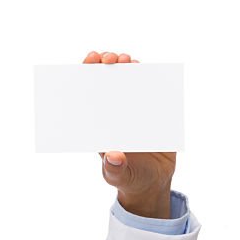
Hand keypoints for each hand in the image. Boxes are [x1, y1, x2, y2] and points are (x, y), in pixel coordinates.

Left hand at [84, 51, 175, 218]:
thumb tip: (113, 155)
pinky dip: (151, 78)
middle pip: (106, 81)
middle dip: (106, 65)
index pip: (88, 93)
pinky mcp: (153, 111)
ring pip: (128, 80)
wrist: (153, 181)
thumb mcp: (118, 175)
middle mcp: (114, 112)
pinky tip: (149, 71)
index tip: (89, 61)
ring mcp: (134, 110)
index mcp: (99, 124)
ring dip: (127, 67)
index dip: (86, 74)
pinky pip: (152, 89)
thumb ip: (115, 168)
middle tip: (110, 58)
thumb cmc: (128, 177)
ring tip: (128, 61)